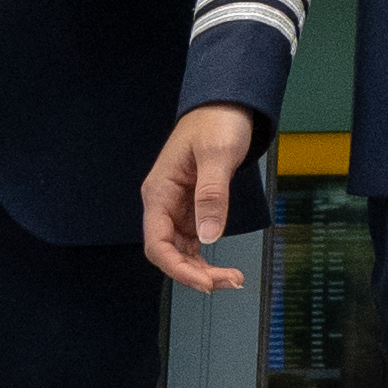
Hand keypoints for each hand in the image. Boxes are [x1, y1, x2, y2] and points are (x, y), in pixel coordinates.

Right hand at [144, 107, 258, 290]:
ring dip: (201, 270)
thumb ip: (212, 194)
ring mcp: (177, 207)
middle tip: (228, 281)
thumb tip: (208, 235)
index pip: (157, 242)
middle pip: (168, 252)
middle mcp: (163, 203)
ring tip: (231, 279)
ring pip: (180, 252)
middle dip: (194, 273)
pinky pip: (192, 242)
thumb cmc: (217, 122)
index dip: (177, 268)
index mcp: (159, 191)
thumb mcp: (218, 155)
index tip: (203, 282)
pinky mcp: (191, 208)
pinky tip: (220, 269)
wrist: (226, 105)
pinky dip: (204, 258)